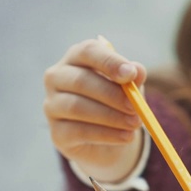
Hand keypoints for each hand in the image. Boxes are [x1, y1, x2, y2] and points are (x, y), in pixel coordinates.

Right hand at [43, 38, 146, 182]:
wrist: (107, 139)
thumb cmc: (116, 103)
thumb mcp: (128, 88)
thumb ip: (133, 79)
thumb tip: (138, 71)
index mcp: (76, 58)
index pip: (88, 51)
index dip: (110, 62)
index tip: (131, 74)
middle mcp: (57, 78)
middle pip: (80, 81)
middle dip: (112, 94)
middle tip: (135, 107)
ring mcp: (52, 105)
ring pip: (77, 107)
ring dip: (111, 116)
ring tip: (134, 123)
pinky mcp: (57, 132)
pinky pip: (79, 131)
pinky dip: (107, 134)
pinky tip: (126, 136)